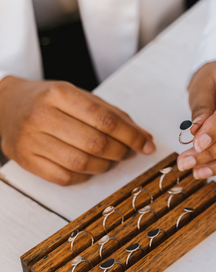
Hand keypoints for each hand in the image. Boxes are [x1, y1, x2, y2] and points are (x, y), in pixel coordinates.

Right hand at [0, 76, 154, 184]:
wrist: (5, 105)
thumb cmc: (49, 100)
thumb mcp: (80, 97)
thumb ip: (113, 115)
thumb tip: (145, 138)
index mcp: (60, 94)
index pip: (105, 120)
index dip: (132, 136)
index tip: (147, 145)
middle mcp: (43, 116)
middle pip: (95, 143)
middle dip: (120, 152)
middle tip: (128, 152)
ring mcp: (31, 140)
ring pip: (81, 163)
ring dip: (105, 166)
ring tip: (110, 159)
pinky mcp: (26, 161)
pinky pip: (65, 178)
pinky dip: (85, 176)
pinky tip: (89, 167)